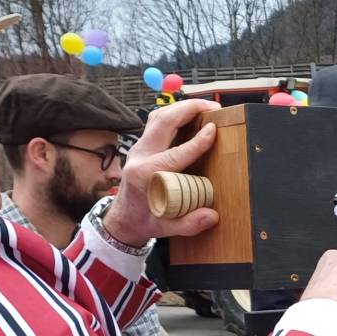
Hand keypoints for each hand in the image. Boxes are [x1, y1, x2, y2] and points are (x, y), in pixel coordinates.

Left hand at [101, 100, 220, 246]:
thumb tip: (212, 216)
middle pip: (163, 122)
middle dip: (189, 109)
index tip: (213, 129)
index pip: (174, 154)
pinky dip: (175, 113)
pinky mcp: (142, 145)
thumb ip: (188, 224)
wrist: (122, 219)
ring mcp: (139, 148)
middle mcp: (140, 156)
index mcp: (145, 175)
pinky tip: (191, 114)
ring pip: (158, 117)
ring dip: (182, 107)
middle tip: (214, 107)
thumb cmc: (144, 222)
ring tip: (205, 106)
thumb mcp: (165, 229)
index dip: (196, 141)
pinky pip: (157, 122)